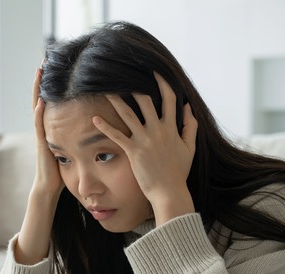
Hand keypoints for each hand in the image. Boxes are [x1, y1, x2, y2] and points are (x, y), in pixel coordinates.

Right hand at [31, 67, 63, 200]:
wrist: (49, 187)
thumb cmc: (62, 169)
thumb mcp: (71, 146)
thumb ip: (76, 133)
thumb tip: (94, 122)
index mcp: (52, 126)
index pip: (52, 99)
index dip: (52, 83)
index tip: (56, 65)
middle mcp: (44, 126)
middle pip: (42, 96)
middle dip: (43, 79)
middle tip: (44, 59)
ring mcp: (40, 133)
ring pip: (38, 106)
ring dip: (38, 89)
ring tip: (40, 71)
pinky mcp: (41, 143)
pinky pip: (39, 125)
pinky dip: (39, 113)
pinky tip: (42, 101)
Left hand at [93, 72, 197, 223]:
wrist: (169, 192)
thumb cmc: (178, 172)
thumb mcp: (189, 148)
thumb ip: (190, 126)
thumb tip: (188, 108)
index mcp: (172, 128)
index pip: (169, 99)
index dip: (162, 83)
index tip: (154, 71)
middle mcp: (158, 130)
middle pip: (146, 100)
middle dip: (134, 85)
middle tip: (123, 73)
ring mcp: (145, 140)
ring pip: (128, 114)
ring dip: (116, 100)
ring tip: (105, 89)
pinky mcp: (133, 151)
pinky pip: (117, 135)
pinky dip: (105, 126)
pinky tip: (95, 118)